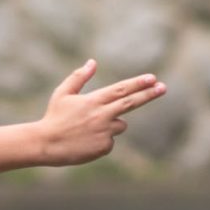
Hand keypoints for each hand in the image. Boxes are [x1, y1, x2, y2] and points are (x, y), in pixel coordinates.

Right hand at [36, 60, 167, 165]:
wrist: (46, 144)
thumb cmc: (54, 117)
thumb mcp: (63, 94)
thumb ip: (79, 77)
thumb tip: (93, 62)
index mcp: (94, 100)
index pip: (121, 89)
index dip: (138, 83)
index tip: (153, 78)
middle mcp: (102, 115)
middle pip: (131, 103)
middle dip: (149, 94)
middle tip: (163, 87)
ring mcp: (105, 132)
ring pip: (120, 125)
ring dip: (111, 124)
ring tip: (88, 129)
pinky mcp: (104, 147)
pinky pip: (110, 141)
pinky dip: (102, 140)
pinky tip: (86, 141)